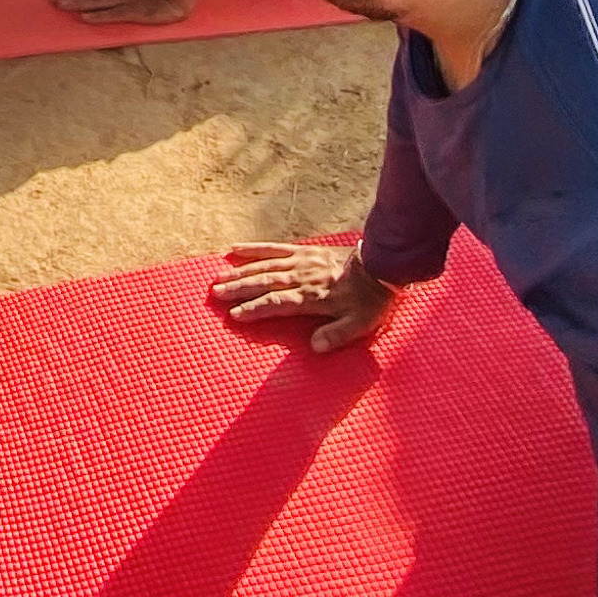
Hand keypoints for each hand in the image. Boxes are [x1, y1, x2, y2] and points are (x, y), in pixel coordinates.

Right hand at [212, 242, 396, 351]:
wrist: (382, 264)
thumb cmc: (369, 300)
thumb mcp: (359, 324)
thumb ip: (336, 336)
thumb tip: (315, 348)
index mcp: (312, 297)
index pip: (276, 304)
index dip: (255, 309)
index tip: (235, 315)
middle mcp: (301, 277)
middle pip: (263, 282)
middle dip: (238, 289)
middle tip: (215, 294)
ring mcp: (300, 261)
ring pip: (263, 266)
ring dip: (240, 272)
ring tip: (218, 278)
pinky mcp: (303, 250)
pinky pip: (274, 248)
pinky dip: (254, 249)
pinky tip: (236, 250)